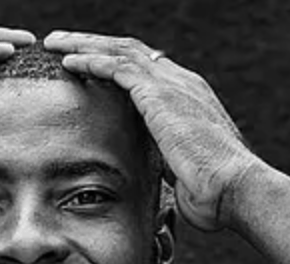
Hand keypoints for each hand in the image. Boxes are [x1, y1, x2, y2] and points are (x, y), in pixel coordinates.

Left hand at [42, 31, 255, 232]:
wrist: (233, 189)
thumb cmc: (214, 194)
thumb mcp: (183, 174)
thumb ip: (167, 163)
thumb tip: (158, 176)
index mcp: (188, 98)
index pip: (146, 70)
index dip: (116, 65)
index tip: (90, 66)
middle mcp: (181, 83)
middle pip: (129, 52)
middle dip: (95, 45)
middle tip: (63, 44)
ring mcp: (170, 85)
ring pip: (119, 51)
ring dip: (84, 45)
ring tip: (55, 44)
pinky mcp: (158, 94)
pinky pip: (117, 67)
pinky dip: (91, 61)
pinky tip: (68, 62)